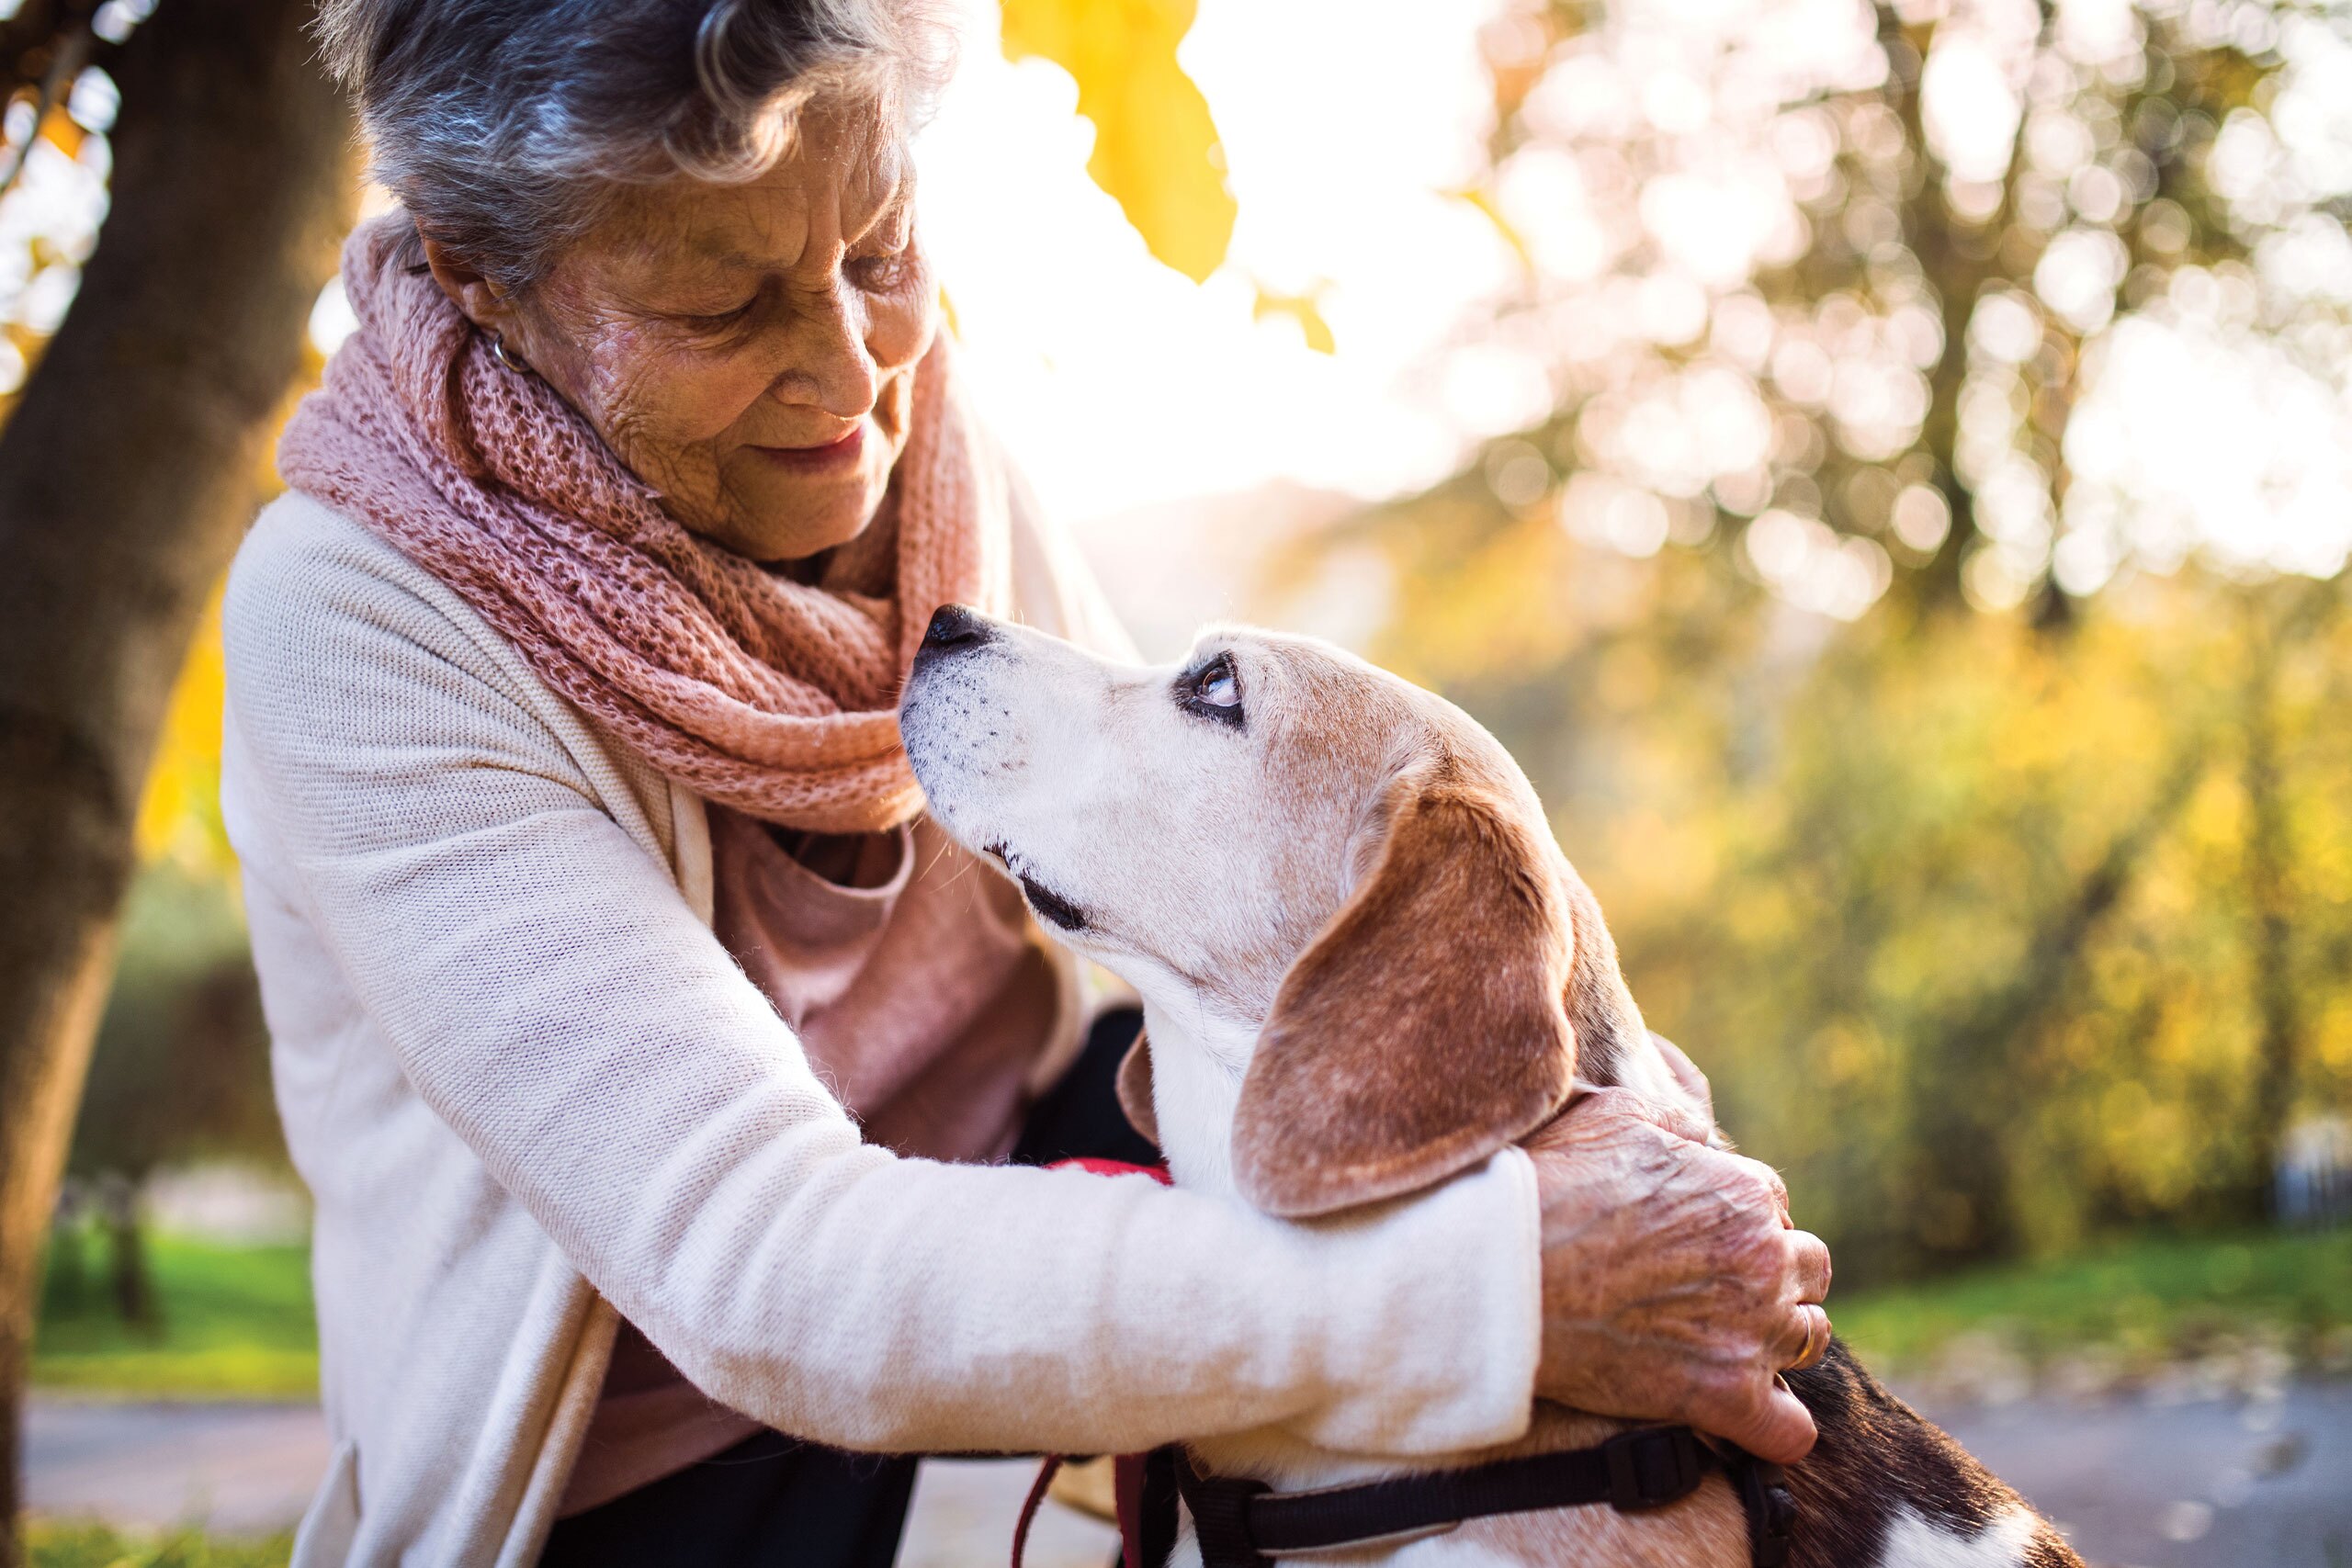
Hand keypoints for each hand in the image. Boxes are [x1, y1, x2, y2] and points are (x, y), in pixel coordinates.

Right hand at [1527, 1087, 1831, 1464]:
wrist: (1504, 1273)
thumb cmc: (1551, 1187)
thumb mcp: (1616, 1116)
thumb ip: (1675, 1118)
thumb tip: (1699, 1132)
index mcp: (1743, 1193)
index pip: (1773, 1205)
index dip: (1735, 1218)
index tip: (1695, 1236)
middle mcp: (1764, 1261)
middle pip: (1809, 1269)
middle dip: (1775, 1274)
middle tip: (1716, 1287)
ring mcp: (1751, 1332)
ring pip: (1810, 1340)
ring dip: (1779, 1339)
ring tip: (1729, 1342)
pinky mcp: (1725, 1398)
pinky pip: (1790, 1430)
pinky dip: (1775, 1425)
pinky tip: (1745, 1413)